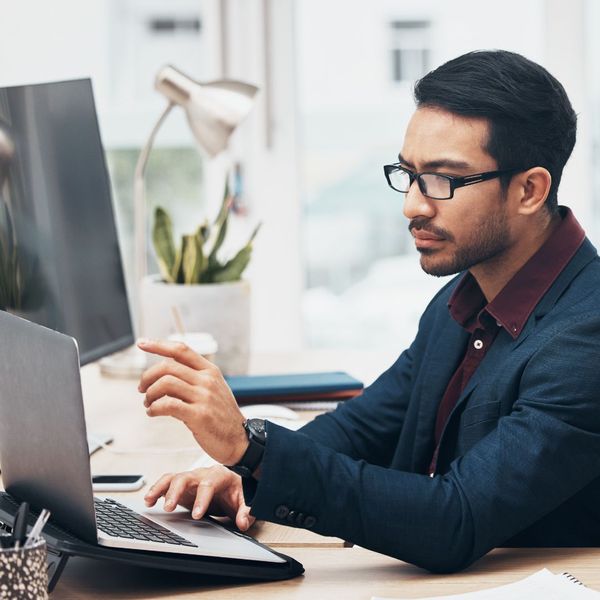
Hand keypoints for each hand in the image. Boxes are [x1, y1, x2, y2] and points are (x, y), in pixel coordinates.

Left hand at [137, 339, 248, 465]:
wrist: (239, 440)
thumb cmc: (222, 417)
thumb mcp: (213, 389)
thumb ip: (193, 378)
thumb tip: (164, 373)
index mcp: (210, 371)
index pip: (181, 350)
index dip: (159, 345)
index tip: (143, 343)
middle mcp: (207, 380)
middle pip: (168, 366)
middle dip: (148, 377)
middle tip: (143, 388)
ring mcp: (204, 397)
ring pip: (165, 383)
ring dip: (150, 394)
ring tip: (149, 403)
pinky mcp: (199, 415)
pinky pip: (168, 405)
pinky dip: (154, 408)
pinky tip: (153, 412)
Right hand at [144, 465, 255, 530]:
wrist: (234, 483)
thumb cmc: (238, 491)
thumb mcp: (246, 501)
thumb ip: (246, 512)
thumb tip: (242, 523)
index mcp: (220, 476)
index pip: (208, 484)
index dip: (202, 499)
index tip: (197, 515)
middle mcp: (203, 474)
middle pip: (186, 477)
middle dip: (176, 492)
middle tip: (168, 508)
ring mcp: (191, 478)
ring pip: (173, 478)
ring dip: (161, 488)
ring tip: (149, 500)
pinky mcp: (183, 485)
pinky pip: (167, 483)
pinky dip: (157, 490)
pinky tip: (149, 500)